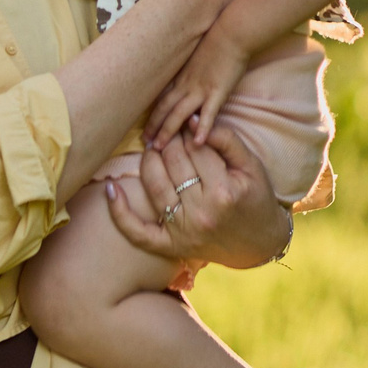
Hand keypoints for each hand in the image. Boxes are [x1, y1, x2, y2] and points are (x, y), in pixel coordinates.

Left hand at [103, 129, 291, 271]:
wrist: (259, 244)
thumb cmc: (256, 199)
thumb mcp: (251, 166)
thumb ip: (226, 140)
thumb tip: (191, 121)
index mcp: (224, 191)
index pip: (195, 148)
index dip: (188, 130)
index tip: (185, 124)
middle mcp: (201, 213)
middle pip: (173, 164)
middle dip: (169, 141)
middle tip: (170, 132)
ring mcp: (182, 232)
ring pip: (154, 186)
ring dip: (148, 160)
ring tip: (153, 147)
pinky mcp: (169, 246)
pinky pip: (137, 231)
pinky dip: (119, 211)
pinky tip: (109, 187)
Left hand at [145, 28, 251, 148]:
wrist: (232, 33)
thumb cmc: (217, 41)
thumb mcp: (197, 57)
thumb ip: (192, 71)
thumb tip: (190, 79)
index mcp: (182, 77)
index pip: (162, 100)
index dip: (152, 117)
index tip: (146, 131)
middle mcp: (186, 85)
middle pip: (165, 109)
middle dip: (154, 128)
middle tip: (146, 144)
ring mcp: (201, 89)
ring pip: (179, 114)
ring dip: (168, 132)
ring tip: (160, 148)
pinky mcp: (217, 92)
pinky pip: (208, 114)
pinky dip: (202, 129)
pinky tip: (198, 143)